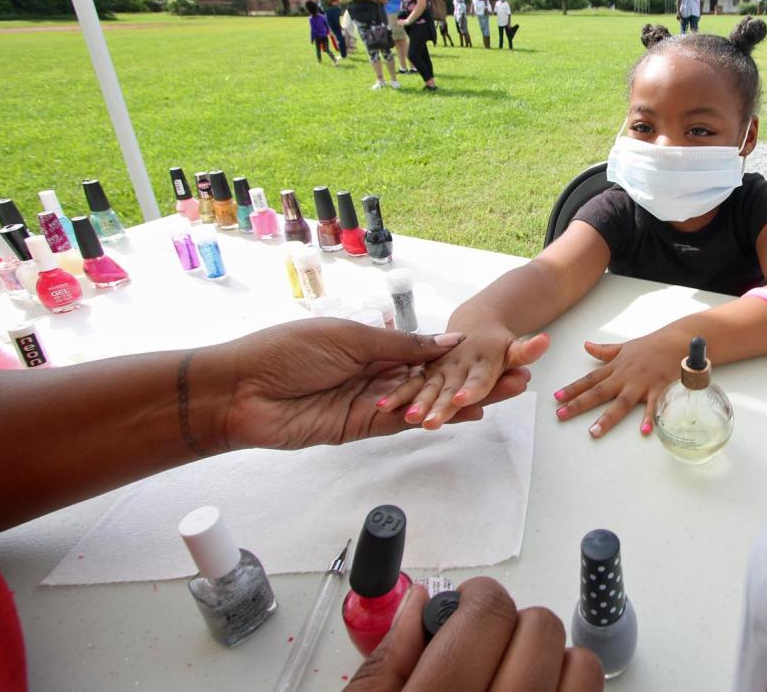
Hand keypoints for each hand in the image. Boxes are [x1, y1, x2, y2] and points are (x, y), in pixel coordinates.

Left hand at [208, 318, 530, 451]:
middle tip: (523, 370)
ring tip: (510, 390)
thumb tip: (448, 343)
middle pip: (438, 378)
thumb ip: (403, 346)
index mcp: (374, 345)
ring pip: (430, 401)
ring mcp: (373, 403)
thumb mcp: (352, 338)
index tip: (503, 346)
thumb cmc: (288, 351)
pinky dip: (439, 417)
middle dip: (479, 375)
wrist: (243, 390)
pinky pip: (408, 423)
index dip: (466, 352)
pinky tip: (472, 412)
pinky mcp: (362, 428)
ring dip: (469, 397)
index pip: (430, 351)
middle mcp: (378, 374)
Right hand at [347, 577, 602, 690]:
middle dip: (508, 623)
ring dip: (547, 656)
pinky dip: (568, 685)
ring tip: (509, 675)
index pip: (486, 612)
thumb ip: (384, 663)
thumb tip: (420, 603)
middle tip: (479, 647)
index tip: (462, 610)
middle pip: (538, 628)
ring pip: (579, 662)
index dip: (473, 600)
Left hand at [553, 330, 685, 437]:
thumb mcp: (624, 346)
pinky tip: (644, 431)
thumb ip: (604, 351)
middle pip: (599, 392)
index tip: (556, 397)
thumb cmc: (651, 345)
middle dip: (579, 404)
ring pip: (621, 402)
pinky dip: (649, 418)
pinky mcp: (658, 389)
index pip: (590, 379)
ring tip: (594, 432)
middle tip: (561, 415)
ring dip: (607, 417)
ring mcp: (641, 383)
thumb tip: (585, 345)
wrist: (675, 341)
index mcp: (616, 367)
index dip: (573, 388)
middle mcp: (625, 376)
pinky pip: (653, 406)